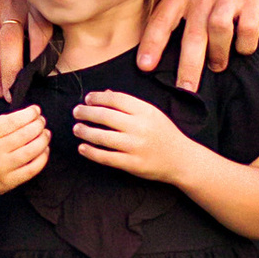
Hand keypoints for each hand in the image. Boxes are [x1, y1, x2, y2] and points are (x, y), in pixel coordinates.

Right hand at [0, 106, 50, 196]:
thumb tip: (27, 114)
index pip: (13, 121)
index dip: (29, 114)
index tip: (36, 110)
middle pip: (25, 134)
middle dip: (38, 124)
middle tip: (42, 121)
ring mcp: (2, 168)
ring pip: (32, 150)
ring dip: (43, 139)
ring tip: (46, 133)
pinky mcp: (9, 182)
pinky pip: (32, 169)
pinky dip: (42, 158)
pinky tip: (44, 150)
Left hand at [72, 88, 194, 181]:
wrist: (182, 160)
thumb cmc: (165, 134)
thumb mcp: (152, 114)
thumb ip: (129, 104)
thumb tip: (104, 94)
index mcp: (145, 111)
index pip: (116, 99)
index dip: (98, 98)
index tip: (87, 99)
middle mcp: (140, 127)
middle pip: (105, 116)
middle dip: (86, 112)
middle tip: (76, 112)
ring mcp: (135, 146)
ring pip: (102, 137)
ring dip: (85, 131)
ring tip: (77, 128)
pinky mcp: (132, 164)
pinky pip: (106, 157)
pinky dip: (91, 152)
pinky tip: (82, 147)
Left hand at [137, 0, 258, 90]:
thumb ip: (170, 10)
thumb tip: (150, 47)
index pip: (162, 19)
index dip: (152, 43)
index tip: (145, 66)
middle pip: (193, 35)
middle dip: (188, 66)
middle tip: (186, 89)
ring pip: (219, 32)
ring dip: (218, 55)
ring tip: (216, 65)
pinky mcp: (253, 1)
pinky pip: (248, 31)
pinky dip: (245, 45)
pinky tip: (241, 48)